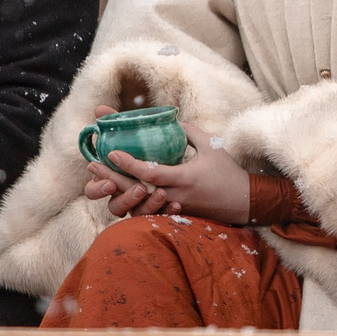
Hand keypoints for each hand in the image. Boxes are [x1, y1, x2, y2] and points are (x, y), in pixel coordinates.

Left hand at [83, 110, 251, 223]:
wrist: (245, 203)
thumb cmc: (229, 174)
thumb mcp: (211, 147)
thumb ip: (190, 133)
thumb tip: (172, 122)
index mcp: (183, 178)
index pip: (149, 173)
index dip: (129, 163)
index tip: (111, 152)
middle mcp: (174, 195)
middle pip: (135, 190)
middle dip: (110, 177)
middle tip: (91, 165)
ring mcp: (172, 207)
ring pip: (137, 203)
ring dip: (116, 191)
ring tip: (99, 178)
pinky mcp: (174, 214)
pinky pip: (147, 211)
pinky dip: (130, 202)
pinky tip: (116, 193)